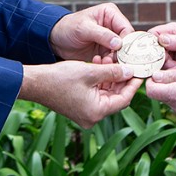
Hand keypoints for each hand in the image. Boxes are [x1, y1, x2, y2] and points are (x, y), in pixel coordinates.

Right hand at [20, 61, 140, 127]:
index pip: (124, 99)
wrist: (35, 83)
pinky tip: (99, 63)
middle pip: (115, 97)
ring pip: (106, 94)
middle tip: (127, 62)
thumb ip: (112, 72)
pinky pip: (96, 94)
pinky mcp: (80, 107)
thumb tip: (131, 72)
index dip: (133, 85)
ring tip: (109, 58)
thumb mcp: (90, 72)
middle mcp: (92, 117)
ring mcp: (85, 113)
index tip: (140, 72)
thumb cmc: (59, 78)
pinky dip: (99, 80)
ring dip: (109, 77)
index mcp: (96, 112)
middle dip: (120, 78)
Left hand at [50, 3, 133, 62]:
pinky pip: (113, 59)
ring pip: (121, 52)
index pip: (126, 28)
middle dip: (122, 53)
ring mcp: (110, 39)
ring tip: (105, 63)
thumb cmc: (68, 27)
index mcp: (111, 14)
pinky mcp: (105, 51)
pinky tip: (101, 65)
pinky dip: (109, 64)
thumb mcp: (84, 28)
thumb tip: (119, 43)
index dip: (127, 41)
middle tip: (116, 62)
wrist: (56, 39)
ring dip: (115, 60)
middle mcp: (113, 26)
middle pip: (127, 42)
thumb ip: (102, 34)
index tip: (124, 53)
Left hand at [144, 65, 175, 119]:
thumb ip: (172, 75)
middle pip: (158, 94)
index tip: (158, 70)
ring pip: (168, 97)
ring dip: (172, 88)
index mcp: (175, 94)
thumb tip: (155, 76)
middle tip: (175, 71)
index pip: (150, 90)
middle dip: (162, 82)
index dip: (151, 79)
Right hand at [149, 22, 175, 68]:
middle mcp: (167, 38)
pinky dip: (169, 69)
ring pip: (156, 59)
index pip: (153, 33)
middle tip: (175, 64)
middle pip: (153, 48)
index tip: (160, 54)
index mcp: (172, 30)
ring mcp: (166, 50)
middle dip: (162, 58)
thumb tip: (162, 39)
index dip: (151, 43)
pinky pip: (162, 66)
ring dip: (167, 65)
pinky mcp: (167, 60)